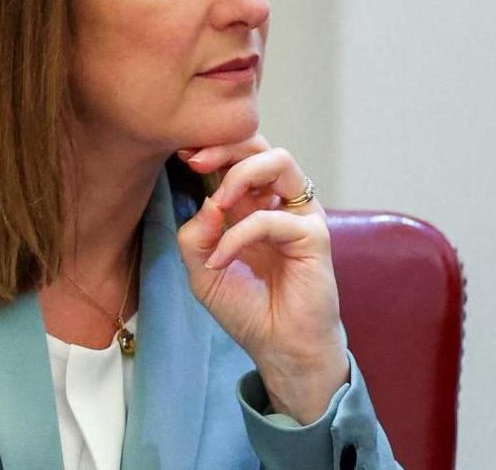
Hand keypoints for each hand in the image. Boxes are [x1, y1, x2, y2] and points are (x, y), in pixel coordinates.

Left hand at [175, 135, 348, 422]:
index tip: (180, 153)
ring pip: (279, 161)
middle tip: (194, 161)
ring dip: (240, 174)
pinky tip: (220, 260)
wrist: (279, 348)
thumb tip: (208, 202)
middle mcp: (277, 202)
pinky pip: (272, 218)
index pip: (236, 156)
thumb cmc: (247, 308)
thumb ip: (196, 235)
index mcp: (252, 204)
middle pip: (259, 146)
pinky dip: (238, 235)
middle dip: (224, 146)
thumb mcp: (203, 271)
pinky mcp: (314, 236)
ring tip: (217, 203)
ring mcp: (299, 215)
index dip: (210, 147)